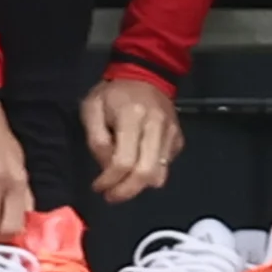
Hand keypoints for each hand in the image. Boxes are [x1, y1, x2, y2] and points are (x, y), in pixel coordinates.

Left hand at [81, 76, 180, 202]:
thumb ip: (96, 140)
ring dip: (138, 185)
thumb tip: (107, 168)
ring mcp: (171, 133)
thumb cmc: (113, 93)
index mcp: (132, 116)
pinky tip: (137, 162)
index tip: (98, 187)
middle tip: (112, 196)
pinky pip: (165, 167)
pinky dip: (150, 172)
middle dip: (127, 191)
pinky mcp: (178, 139)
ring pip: (158, 175)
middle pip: (146, 173)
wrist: (144, 74)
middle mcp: (156, 126)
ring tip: (123, 180)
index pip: (124, 161)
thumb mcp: (92, 108)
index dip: (110, 180)